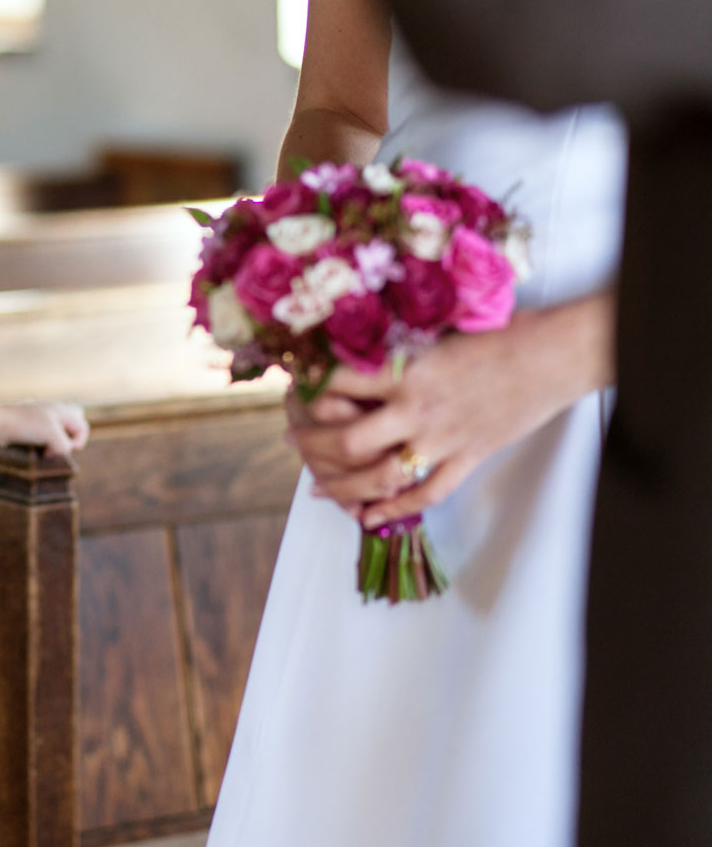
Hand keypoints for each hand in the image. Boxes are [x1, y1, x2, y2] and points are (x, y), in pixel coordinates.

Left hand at [0, 401, 89, 456]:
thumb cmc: (25, 426)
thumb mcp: (52, 436)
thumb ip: (65, 445)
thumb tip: (60, 452)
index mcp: (60, 409)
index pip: (82, 426)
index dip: (79, 441)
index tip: (65, 449)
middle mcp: (51, 411)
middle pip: (71, 424)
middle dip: (68, 439)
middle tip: (58, 448)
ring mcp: (38, 417)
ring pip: (55, 432)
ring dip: (54, 444)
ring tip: (45, 452)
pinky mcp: (26, 425)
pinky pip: (41, 435)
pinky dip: (42, 444)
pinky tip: (34, 449)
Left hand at [286, 305, 604, 526]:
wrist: (555, 352)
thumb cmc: (498, 330)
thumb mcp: (433, 331)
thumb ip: (394, 350)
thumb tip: (350, 355)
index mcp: (406, 367)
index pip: (336, 384)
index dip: (306, 387)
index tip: (292, 387)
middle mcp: (417, 407)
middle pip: (346, 440)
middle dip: (311, 444)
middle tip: (292, 439)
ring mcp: (443, 438)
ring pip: (379, 477)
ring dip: (343, 487)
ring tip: (319, 487)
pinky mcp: (469, 457)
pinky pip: (426, 494)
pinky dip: (394, 509)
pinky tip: (370, 515)